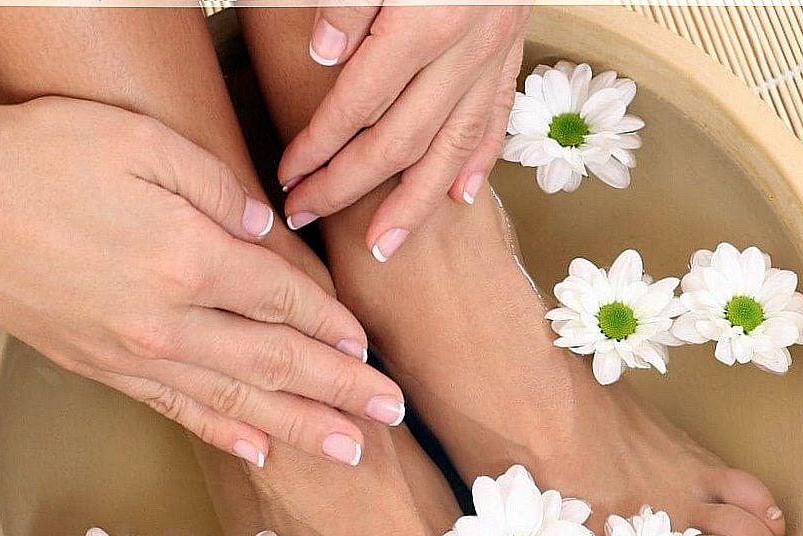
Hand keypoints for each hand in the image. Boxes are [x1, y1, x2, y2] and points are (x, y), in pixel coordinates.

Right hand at [0, 96, 405, 465]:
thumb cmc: (39, 152)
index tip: (370, 348)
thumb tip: (265, 230)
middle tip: (392, 417)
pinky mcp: (97, 368)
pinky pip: (175, 410)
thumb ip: (216, 187)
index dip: (335, 327)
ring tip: (351, 451)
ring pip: (236, 402)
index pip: (286, 301)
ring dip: (300, 428)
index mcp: (189, 258)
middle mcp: (169, 321)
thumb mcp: (139, 141)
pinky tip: (258, 451)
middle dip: (342, 393)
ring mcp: (131, 353)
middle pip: (278, 365)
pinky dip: (222, 433)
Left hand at [281, 3, 529, 259]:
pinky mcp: (513, 49)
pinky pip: (496, 119)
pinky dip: (478, 163)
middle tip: (306, 214)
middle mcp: (466, 48)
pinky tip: (458, 197)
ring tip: (383, 244)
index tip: (289, 175)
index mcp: (426, 18)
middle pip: (400, 141)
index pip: (358, 103)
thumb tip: (323, 54)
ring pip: (452, 148)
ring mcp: (495, 54)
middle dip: (347, 187)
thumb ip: (349, 2)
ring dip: (414, 205)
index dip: (318, 145)